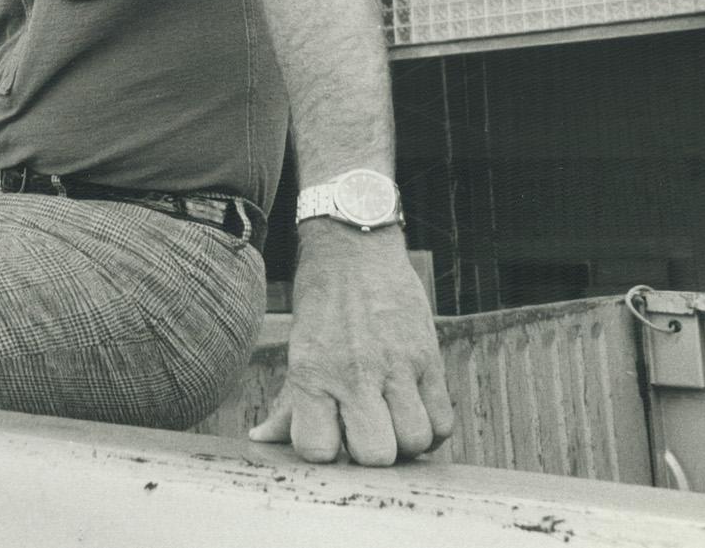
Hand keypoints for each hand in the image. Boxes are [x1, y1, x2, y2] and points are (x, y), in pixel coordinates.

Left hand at [249, 224, 453, 464]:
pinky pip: (443, 420)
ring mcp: (396, 364)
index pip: (318, 450)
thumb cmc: (322, 304)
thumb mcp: (298, 350)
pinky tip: (413, 409)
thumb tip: (261, 439)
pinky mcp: (429, 356)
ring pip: (415, 440)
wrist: (355, 250)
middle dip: (370, 452)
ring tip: (392, 419)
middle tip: (365, 429)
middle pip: (376, 454)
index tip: (328, 434)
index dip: (324, 452)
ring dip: (404, 440)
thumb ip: (287, 403)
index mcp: (312, 372)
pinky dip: (432, 427)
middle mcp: (354, 372)